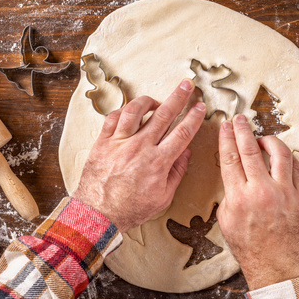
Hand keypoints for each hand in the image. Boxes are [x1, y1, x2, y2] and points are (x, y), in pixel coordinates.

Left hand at [73, 79, 205, 232]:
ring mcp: (120, 143)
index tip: (200, 107)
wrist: (98, 214)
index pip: (182, 133)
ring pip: (136, 110)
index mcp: (158, 162)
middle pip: (164, 115)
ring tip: (156, 101)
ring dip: (148, 101)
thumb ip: (176, 173)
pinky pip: (113, 118)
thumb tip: (186, 153)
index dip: (194, 117)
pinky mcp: (103, 143)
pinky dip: (123, 112)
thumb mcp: (163, 197)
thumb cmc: (131, 209)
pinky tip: (130, 113)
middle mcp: (140, 147)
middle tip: (186, 84)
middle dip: (178, 97)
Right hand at [217, 114, 298, 289]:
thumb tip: (234, 173)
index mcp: (239, 197)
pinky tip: (279, 154)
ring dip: (268, 140)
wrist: (273, 260)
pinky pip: (294, 166)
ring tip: (261, 137)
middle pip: (250, 150)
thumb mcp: (225, 217)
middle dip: (243, 130)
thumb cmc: (247, 243)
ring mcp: (282, 191)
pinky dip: (286, 156)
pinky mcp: (297, 194)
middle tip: (240, 119)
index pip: (230, 158)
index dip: (227, 139)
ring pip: (278, 153)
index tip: (225, 126)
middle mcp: (261, 191)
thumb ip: (229, 192)